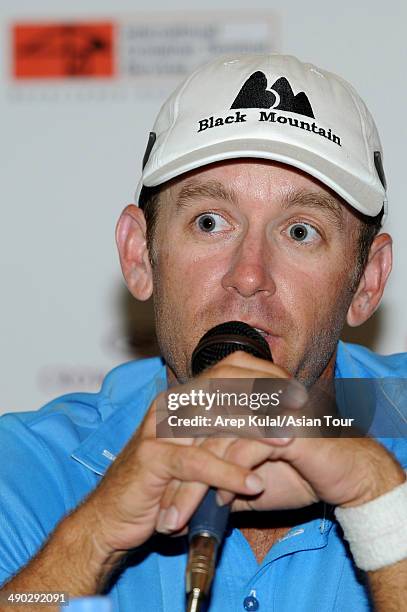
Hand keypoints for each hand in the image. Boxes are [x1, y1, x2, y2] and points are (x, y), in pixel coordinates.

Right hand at [84, 351, 292, 556]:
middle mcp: (170, 406)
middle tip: (302, 411)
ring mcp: (158, 429)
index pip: (226, 375)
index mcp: (182, 399)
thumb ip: (223, 432)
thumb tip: (268, 421)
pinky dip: (227, 473)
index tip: (298, 393)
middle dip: (265, 400)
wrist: (113, 515)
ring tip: (288, 442)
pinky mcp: (151, 458)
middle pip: (224, 392)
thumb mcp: (196, 450)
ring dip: (254, 432)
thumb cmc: (160, 484)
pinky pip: (196, 463)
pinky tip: (253, 485)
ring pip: (214, 422)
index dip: (262, 379)